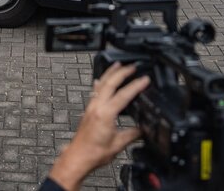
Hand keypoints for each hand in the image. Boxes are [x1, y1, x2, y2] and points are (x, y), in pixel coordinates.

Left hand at [48, 62, 149, 190]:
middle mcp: (96, 107)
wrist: (78, 158)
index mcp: (105, 114)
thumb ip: (133, 134)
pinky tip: (100, 80)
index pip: (124, 95)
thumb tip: (143, 129)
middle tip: (132, 66)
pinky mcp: (88, 111)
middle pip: (109, 83)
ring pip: (100, 84)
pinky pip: (94, 92)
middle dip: (122, 72)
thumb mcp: (119, 144)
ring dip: (110, 73)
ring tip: (118, 65)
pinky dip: (100, 83)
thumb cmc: (94, 154)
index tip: (145, 79)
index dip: (136, 86)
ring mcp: (91, 107)